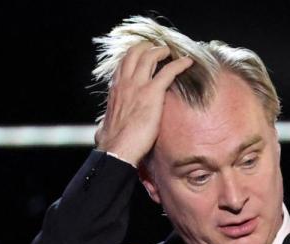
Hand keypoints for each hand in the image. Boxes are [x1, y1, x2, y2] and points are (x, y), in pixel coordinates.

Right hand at [94, 42, 193, 164]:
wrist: (117, 149)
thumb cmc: (111, 143)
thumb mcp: (103, 127)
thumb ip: (104, 123)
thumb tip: (101, 129)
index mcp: (115, 89)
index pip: (123, 64)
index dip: (134, 56)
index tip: (142, 56)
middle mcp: (125, 83)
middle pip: (134, 53)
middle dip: (147, 47)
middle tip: (157, 48)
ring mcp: (138, 86)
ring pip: (150, 56)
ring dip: (161, 51)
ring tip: (170, 51)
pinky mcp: (152, 93)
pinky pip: (168, 71)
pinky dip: (179, 64)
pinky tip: (188, 62)